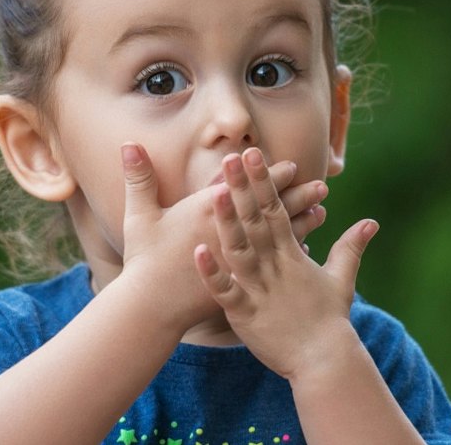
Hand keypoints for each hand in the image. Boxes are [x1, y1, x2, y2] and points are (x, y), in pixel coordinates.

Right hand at [115, 143, 326, 329]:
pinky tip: (307, 249)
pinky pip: (275, 264)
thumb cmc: (144, 260)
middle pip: (269, 209)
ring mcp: (240, 259)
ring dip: (302, 222)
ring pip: (278, 236)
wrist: (151, 308)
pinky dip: (289, 256)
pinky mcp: (245, 282)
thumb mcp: (139, 215)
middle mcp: (231, 233)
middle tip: (321, 185)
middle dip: (296, 195)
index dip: (270, 175)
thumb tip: (128, 143)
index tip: (292, 165)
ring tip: (322, 212)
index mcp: (208, 212)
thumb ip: (139, 178)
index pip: (246, 186)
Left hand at [193, 147, 378, 378]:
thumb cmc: (330, 320)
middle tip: (231, 156)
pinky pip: (226, 291)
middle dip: (243, 188)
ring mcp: (259, 289)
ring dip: (227, 222)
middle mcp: (275, 266)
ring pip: (240, 249)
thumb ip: (351, 247)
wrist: (325, 360)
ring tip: (213, 193)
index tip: (253, 153)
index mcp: (292, 254)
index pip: (276, 209)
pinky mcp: (245, 313)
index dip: (264, 181)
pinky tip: (197, 251)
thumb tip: (371, 222)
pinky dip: (212, 272)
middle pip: (256, 221)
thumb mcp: (342, 279)